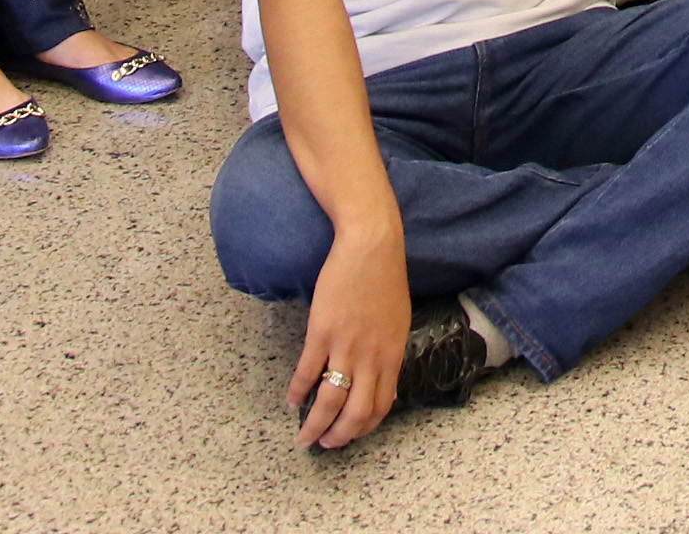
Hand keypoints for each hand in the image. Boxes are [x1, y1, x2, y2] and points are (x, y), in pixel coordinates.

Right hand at [287, 219, 420, 449]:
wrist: (372, 244)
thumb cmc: (385, 278)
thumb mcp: (396, 321)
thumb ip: (387, 352)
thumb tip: (379, 379)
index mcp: (392, 355)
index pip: (381, 406)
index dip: (364, 427)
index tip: (350, 434)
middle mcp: (372, 357)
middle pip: (356, 413)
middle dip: (339, 436)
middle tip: (325, 444)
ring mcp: (346, 346)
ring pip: (330, 401)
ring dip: (315, 425)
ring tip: (305, 436)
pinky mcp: (322, 332)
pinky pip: (307, 373)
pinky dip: (297, 392)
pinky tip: (291, 401)